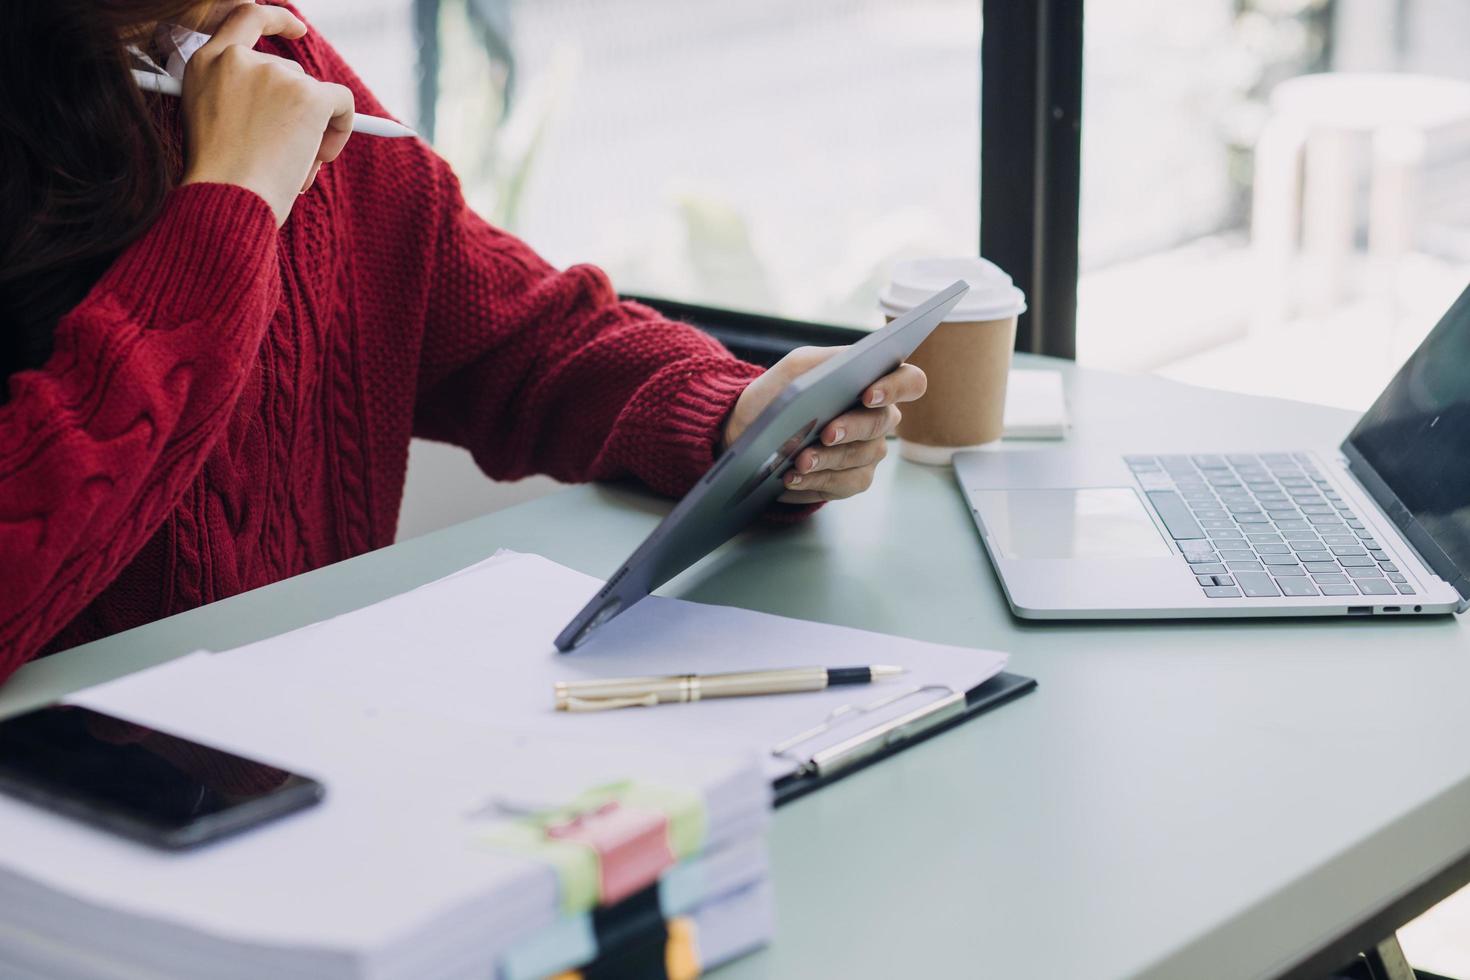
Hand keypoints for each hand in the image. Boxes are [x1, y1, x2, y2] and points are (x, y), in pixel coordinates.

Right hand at [178, 3, 355, 224]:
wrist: (226, 199)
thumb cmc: (218, 180)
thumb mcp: (212, 125)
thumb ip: (241, 102)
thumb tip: (289, 114)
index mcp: (206, 63)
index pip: (246, 18)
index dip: (276, 20)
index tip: (297, 30)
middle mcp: (239, 60)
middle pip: (292, 74)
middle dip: (298, 115)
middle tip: (287, 158)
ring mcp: (276, 74)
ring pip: (317, 96)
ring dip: (314, 133)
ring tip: (292, 170)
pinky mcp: (309, 95)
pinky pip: (343, 104)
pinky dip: (341, 130)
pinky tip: (321, 157)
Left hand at [723, 346, 927, 503]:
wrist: (753, 430)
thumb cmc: (781, 393)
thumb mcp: (798, 367)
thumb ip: (827, 361)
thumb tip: (849, 363)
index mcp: (874, 382)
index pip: (909, 381)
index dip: (896, 387)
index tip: (869, 395)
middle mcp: (879, 417)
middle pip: (882, 423)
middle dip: (853, 428)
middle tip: (826, 434)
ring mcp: (869, 451)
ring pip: (861, 456)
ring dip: (828, 459)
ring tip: (798, 461)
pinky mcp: (853, 479)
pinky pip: (845, 483)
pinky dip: (816, 481)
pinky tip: (792, 478)